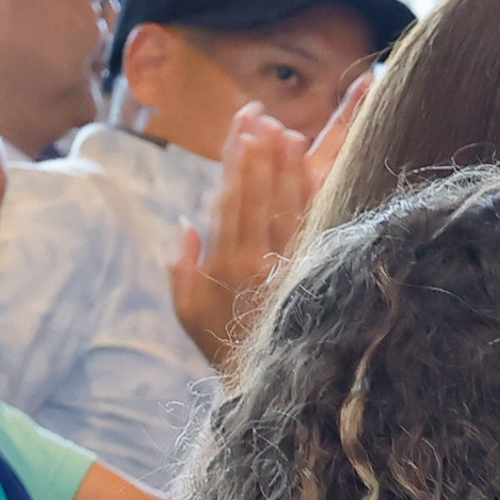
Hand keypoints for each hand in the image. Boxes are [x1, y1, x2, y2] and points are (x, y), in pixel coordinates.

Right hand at [163, 91, 342, 374]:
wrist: (268, 381)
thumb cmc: (224, 342)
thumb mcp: (188, 311)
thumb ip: (182, 267)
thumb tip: (185, 225)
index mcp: (227, 263)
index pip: (231, 199)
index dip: (236, 160)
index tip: (241, 128)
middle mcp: (259, 258)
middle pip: (260, 195)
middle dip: (261, 152)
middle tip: (264, 117)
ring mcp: (289, 264)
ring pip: (289, 206)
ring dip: (289, 167)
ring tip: (289, 132)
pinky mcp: (314, 270)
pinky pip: (314, 227)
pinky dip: (314, 196)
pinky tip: (318, 171)